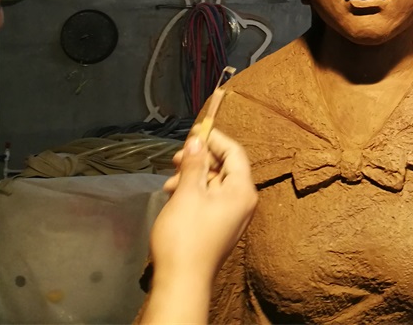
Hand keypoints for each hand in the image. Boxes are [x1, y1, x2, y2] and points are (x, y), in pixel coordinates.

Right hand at [142, 128, 255, 323]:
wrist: (182, 282)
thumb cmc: (186, 235)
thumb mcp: (187, 193)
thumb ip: (194, 164)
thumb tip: (198, 139)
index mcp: (243, 190)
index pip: (235, 152)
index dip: (215, 138)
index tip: (194, 131)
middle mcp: (244, 200)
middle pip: (225, 167)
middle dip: (200, 159)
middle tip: (174, 158)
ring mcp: (233, 215)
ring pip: (215, 184)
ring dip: (192, 177)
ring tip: (169, 183)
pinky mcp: (220, 226)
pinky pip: (211, 200)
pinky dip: (194, 193)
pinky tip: (174, 196)